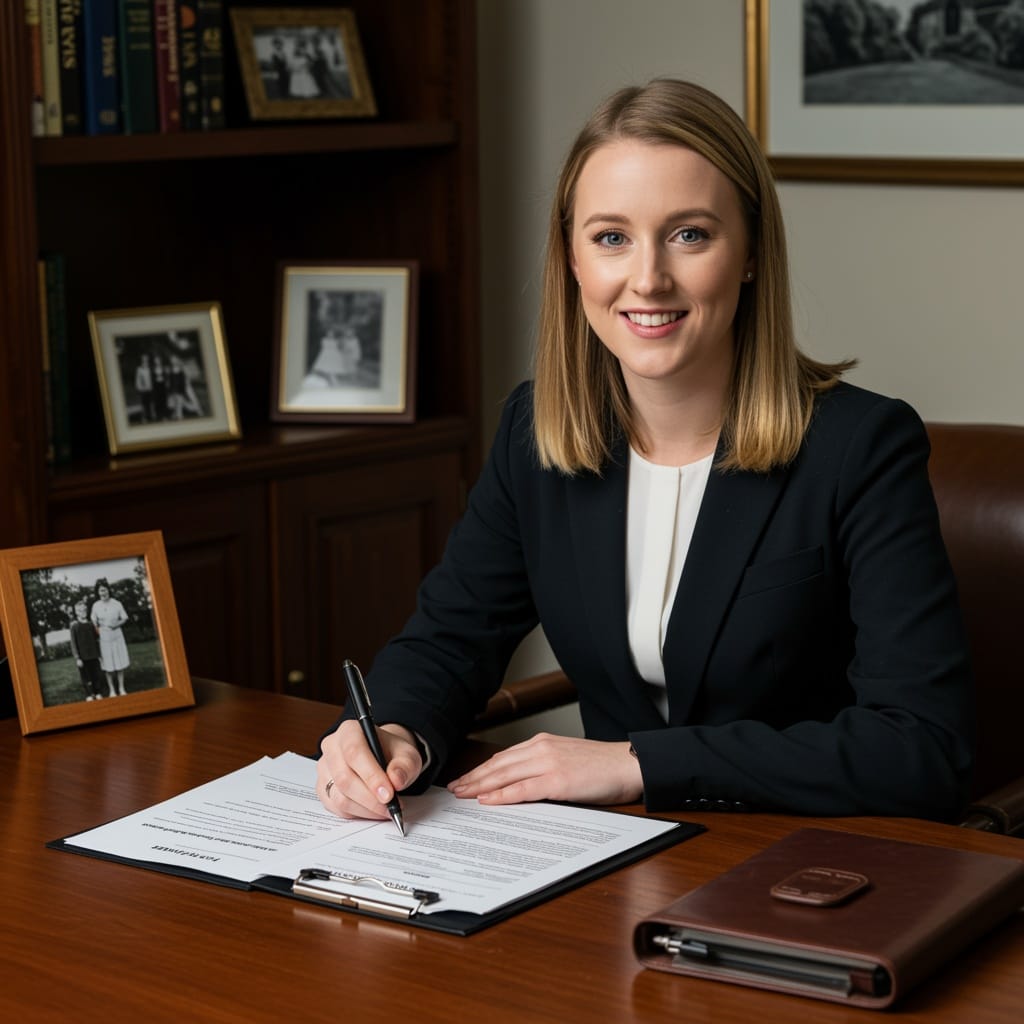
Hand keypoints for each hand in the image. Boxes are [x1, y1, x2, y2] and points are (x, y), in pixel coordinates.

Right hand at [318, 720, 422, 819]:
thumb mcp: (407, 754)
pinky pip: (336, 808)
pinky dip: (358, 814)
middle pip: (344, 778)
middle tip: (392, 807)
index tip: (389, 794)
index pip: (354, 752)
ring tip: (386, 810)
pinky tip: (373, 811)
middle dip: (371, 798)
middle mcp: (332, 747)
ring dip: (366, 809)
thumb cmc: (392, 753)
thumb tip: (396, 781)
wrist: (383, 757)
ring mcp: (324, 769)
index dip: (371, 776)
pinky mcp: (322, 788)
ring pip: (340, 797)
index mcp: (350, 730)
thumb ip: (404, 765)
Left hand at [447, 733, 642, 805]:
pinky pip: (523, 789)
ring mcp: (548, 764)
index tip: (466, 779)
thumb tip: (520, 783)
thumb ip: (543, 767)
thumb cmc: (602, 766)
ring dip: (480, 786)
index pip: (504, 757)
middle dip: (473, 778)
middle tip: (454, 789)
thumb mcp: (566, 759)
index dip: (481, 769)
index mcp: (543, 743)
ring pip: (505, 775)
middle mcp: (541, 749)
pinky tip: (488, 801)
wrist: (628, 764)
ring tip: (463, 795)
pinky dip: (502, 795)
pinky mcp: (557, 781)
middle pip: (498, 765)